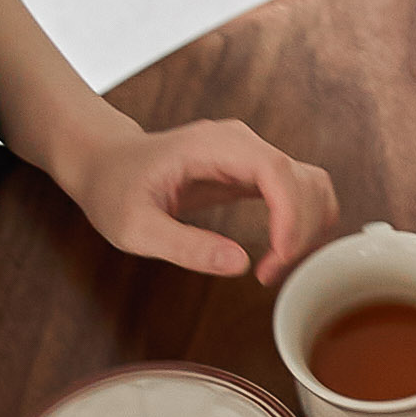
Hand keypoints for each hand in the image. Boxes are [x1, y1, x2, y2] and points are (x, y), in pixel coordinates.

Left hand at [58, 106, 338, 285]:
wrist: (104, 162)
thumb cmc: (114, 188)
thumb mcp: (135, 228)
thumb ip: (186, 246)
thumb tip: (240, 263)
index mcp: (213, 146)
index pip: (276, 171)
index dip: (290, 217)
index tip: (277, 258)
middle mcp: (241, 143)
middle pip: (304, 180)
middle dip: (300, 232)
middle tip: (269, 273)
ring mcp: (251, 155)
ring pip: (311, 186)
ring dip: (308, 229)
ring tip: (274, 265)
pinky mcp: (255, 171)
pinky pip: (299, 193)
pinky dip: (302, 224)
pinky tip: (279, 252)